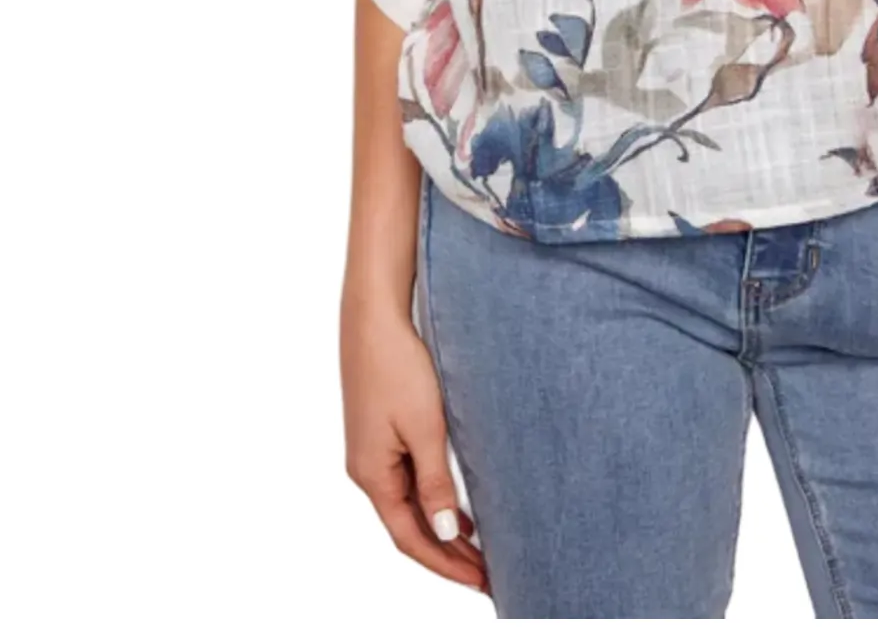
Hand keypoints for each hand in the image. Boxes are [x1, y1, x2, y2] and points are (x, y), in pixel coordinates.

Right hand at [341, 294, 490, 595]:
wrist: (374, 317)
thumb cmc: (398, 366)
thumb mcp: (425, 426)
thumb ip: (435, 481)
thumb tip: (443, 532)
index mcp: (373, 475)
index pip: (411, 538)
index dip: (445, 564)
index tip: (480, 580)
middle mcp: (368, 471)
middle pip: (410, 528)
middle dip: (448, 554)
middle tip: (488, 573)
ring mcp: (374, 453)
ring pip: (411, 506)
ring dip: (442, 529)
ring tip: (481, 549)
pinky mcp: (383, 434)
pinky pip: (410, 482)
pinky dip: (434, 500)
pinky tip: (459, 508)